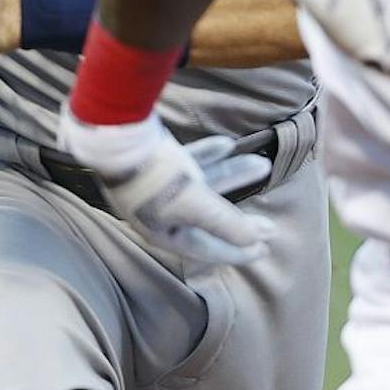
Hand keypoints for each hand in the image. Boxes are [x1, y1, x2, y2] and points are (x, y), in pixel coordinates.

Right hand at [58, 108, 274, 265]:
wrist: (118, 137)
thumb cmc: (155, 178)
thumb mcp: (195, 204)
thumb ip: (226, 223)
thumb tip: (257, 241)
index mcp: (167, 233)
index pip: (208, 250)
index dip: (237, 252)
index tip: (264, 250)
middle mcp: (164, 213)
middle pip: (211, 218)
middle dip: (242, 218)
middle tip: (271, 222)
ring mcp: (163, 185)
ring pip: (207, 184)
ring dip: (235, 175)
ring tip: (264, 165)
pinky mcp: (162, 159)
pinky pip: (193, 160)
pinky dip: (211, 153)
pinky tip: (229, 144)